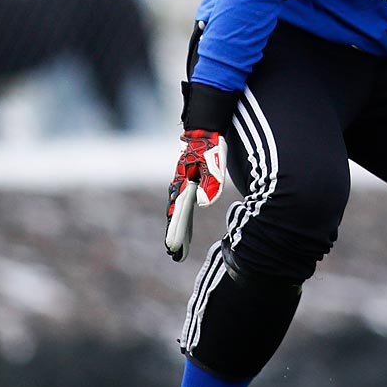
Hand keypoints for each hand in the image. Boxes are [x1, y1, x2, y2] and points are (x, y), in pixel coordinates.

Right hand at [165, 129, 227, 261]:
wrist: (204, 132)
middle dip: (174, 236)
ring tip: (177, 248)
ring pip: (177, 213)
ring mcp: (181, 186)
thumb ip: (211, 184)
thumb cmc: (209, 149)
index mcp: (184, 186)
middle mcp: (179, 188)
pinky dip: (182, 220)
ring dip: (177, 230)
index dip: (175, 232)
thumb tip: (204, 206)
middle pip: (175, 217)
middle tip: (174, 255)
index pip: (178, 214)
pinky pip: (182, 207)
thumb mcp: (214, 165)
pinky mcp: (186, 185)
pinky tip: (184, 229)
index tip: (172, 249)